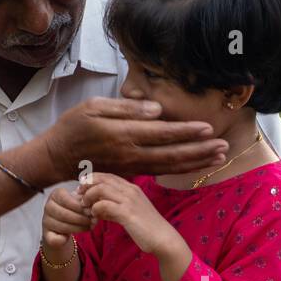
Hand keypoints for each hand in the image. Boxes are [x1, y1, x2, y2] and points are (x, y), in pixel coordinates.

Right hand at [41, 98, 225, 183]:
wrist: (56, 157)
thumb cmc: (73, 126)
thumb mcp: (93, 107)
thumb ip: (125, 108)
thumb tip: (156, 109)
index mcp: (123, 134)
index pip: (162, 133)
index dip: (186, 131)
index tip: (208, 127)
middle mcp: (131, 154)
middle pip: (172, 154)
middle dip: (200, 150)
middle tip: (223, 146)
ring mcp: (131, 167)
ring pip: (170, 167)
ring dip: (196, 162)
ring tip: (218, 156)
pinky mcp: (130, 173)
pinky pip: (160, 172)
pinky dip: (180, 169)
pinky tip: (194, 165)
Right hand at [41, 186, 92, 254]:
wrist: (63, 225)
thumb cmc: (74, 210)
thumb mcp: (79, 201)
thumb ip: (84, 199)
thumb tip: (91, 203)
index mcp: (55, 194)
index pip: (66, 199)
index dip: (79, 206)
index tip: (90, 211)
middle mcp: (48, 206)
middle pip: (64, 214)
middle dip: (81, 218)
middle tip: (93, 221)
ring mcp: (46, 221)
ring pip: (62, 226)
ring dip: (79, 228)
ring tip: (89, 227)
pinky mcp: (46, 235)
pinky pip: (54, 239)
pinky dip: (62, 239)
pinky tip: (70, 237)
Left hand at [78, 172, 181, 255]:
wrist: (163, 238)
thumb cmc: (145, 227)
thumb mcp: (128, 213)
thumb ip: (113, 208)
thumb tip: (96, 207)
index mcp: (131, 188)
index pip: (108, 176)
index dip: (93, 179)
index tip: (83, 188)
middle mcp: (130, 191)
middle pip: (103, 179)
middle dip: (87, 185)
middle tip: (79, 195)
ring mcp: (130, 201)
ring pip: (102, 189)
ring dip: (89, 196)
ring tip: (86, 206)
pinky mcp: (128, 213)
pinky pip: (105, 205)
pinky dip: (96, 209)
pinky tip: (95, 216)